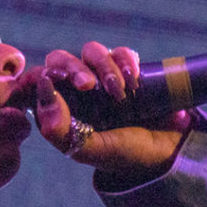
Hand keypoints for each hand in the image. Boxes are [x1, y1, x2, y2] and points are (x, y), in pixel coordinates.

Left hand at [24, 42, 192, 177]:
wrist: (168, 151)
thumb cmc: (125, 154)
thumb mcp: (91, 150)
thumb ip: (61, 132)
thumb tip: (44, 97)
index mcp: (61, 110)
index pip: (39, 82)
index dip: (44, 76)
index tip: (55, 82)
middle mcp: (77, 91)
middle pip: (60, 59)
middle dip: (72, 67)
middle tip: (88, 85)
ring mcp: (102, 76)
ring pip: (91, 51)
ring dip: (104, 67)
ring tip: (121, 93)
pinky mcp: (126, 68)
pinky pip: (120, 52)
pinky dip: (126, 62)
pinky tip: (134, 82)